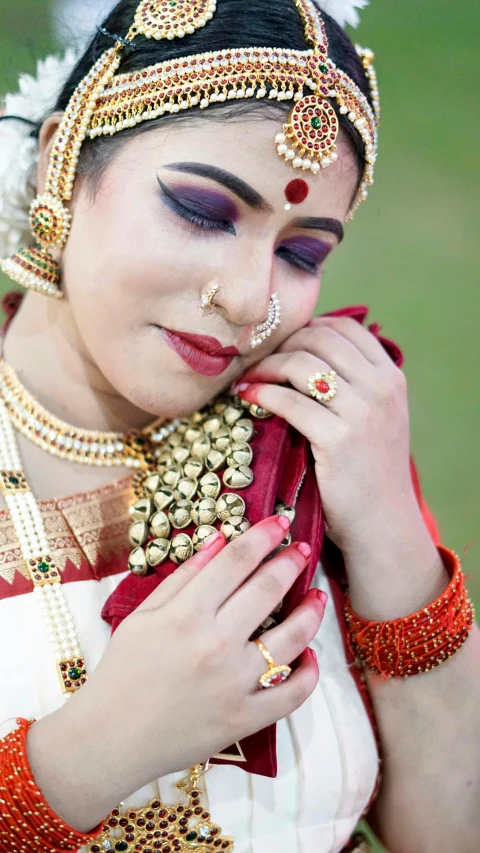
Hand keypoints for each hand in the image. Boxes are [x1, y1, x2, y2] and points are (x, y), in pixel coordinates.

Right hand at [28, 515, 326, 832]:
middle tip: (304, 549)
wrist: (109, 739)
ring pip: (291, 638)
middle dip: (291, 563)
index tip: (280, 522)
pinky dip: (308, 674)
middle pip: (267, 590)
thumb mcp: (143, 614)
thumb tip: (221, 539)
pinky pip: (291, 694)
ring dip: (311, 613)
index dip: (262, 536)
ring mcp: (234, 684)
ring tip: (318, 597)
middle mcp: (215, 644)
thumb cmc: (122, 671)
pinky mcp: (244, 719)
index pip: (236, 561)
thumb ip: (184, 576)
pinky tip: (310, 655)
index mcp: (186, 614)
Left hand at [235, 315, 416, 555]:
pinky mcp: (339, 438)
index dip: (307, 328)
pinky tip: (246, 397)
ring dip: (265, 366)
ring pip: (301, 365)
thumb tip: (305, 356)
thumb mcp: (378, 420)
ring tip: (246, 378)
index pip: (345, 328)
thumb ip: (355, 386)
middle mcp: (381, 388)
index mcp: (391, 377)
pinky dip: (262, 394)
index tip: (281, 343)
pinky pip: (289, 401)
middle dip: (281, 345)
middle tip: (255, 361)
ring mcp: (363, 412)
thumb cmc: (371, 474)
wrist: (384, 525)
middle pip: (319, 339)